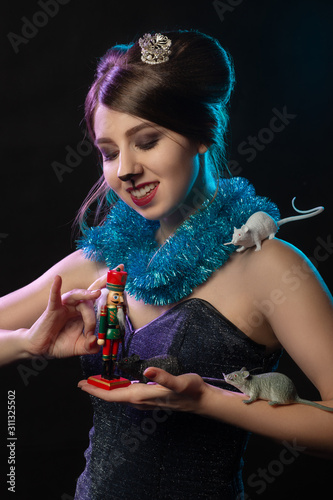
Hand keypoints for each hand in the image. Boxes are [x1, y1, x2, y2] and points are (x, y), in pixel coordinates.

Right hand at [25, 275, 100, 357]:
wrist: (41, 348)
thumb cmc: (60, 343)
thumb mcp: (79, 347)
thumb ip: (90, 347)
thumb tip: (96, 341)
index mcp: (83, 314)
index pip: (96, 302)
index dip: (106, 295)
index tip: (120, 295)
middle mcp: (74, 308)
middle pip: (88, 302)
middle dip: (92, 316)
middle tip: (91, 331)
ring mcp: (63, 307)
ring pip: (76, 296)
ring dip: (86, 294)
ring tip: (96, 293)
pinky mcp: (52, 309)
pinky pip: (54, 297)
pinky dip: (55, 288)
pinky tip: (57, 279)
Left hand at [78, 367, 208, 412]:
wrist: (202, 400)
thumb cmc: (191, 390)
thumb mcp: (180, 382)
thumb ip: (163, 377)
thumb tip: (147, 372)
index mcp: (143, 395)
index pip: (114, 394)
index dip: (97, 390)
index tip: (82, 385)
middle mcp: (142, 400)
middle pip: (113, 396)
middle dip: (97, 390)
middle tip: (82, 384)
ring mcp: (146, 400)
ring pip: (120, 396)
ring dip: (106, 391)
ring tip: (95, 383)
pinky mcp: (150, 398)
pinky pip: (128, 395)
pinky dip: (117, 389)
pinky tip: (117, 385)